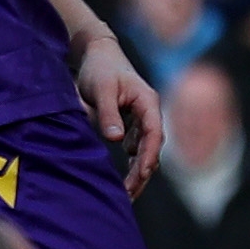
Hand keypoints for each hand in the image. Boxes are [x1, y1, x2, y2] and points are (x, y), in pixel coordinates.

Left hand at [73, 31, 161, 194]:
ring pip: (144, 149)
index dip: (150, 156)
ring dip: (138, 170)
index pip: (154, 133)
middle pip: (151, 146)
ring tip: (127, 192)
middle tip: (130, 194)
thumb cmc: (99, 69)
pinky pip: (135, 145)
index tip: (142, 175)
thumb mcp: (102, 90)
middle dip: (143, 171)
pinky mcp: (130, 121)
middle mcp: (148, 111)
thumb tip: (116, 140)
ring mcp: (141, 117)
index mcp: (147, 102)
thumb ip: (108, 113)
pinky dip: (131, 161)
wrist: (95, 53)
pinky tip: (123, 176)